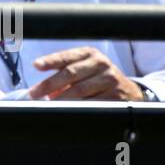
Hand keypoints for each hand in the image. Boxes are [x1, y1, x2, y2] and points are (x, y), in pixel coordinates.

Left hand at [29, 47, 143, 100]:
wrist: (130, 92)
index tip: (36, 65)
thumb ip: (64, 73)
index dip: (50, 61)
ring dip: (61, 98)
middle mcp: (101, 64)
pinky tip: (68, 110)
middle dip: (49, 84)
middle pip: (70, 73)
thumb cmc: (98, 78)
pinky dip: (77, 108)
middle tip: (34, 93)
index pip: (67, 56)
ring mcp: (109, 80)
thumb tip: (43, 88)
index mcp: (90, 54)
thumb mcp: (84, 68)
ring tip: (49, 103)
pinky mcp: (115, 96)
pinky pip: (91, 103)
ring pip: (79, 90)